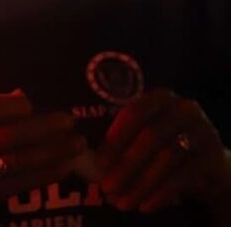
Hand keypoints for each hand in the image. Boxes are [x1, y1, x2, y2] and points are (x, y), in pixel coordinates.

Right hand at [0, 91, 85, 226]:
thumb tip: (19, 101)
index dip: (14, 105)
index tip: (33, 105)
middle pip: (8, 134)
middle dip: (45, 129)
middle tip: (70, 123)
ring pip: (18, 161)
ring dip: (53, 153)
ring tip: (76, 146)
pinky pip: (17, 185)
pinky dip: (43, 175)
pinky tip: (60, 168)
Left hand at [97, 88, 230, 215]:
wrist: (208, 164)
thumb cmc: (164, 145)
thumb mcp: (144, 135)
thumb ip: (121, 140)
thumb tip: (89, 161)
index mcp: (160, 98)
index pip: (133, 113)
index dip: (115, 139)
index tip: (99, 163)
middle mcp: (184, 109)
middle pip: (150, 137)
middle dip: (125, 165)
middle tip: (107, 188)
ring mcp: (203, 131)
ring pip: (166, 158)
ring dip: (140, 183)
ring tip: (122, 202)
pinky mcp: (214, 156)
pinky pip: (184, 176)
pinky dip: (161, 193)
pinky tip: (146, 206)